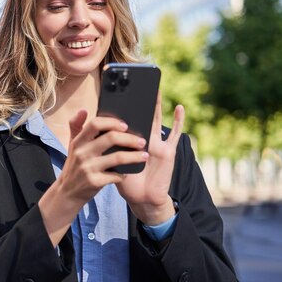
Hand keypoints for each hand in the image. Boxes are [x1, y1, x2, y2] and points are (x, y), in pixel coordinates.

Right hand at [38, 109, 148, 245]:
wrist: (67, 192)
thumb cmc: (74, 166)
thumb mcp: (72, 146)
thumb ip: (77, 127)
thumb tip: (83, 110)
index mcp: (78, 141)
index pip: (95, 124)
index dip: (112, 122)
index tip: (125, 125)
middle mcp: (82, 153)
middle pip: (110, 138)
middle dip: (130, 138)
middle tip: (142, 141)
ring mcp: (88, 168)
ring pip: (117, 158)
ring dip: (134, 156)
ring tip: (144, 155)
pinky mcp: (94, 182)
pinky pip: (116, 176)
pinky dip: (124, 174)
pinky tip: (129, 173)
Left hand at [117, 93, 184, 224]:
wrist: (142, 200)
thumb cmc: (126, 182)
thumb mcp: (114, 162)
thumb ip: (110, 147)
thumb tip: (102, 129)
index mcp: (128, 141)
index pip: (123, 120)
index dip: (120, 107)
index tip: (113, 90)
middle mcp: (142, 139)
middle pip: (139, 115)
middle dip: (136, 100)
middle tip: (133, 81)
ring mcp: (156, 143)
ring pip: (155, 120)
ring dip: (155, 104)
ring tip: (154, 87)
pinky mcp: (168, 151)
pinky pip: (174, 134)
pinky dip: (179, 121)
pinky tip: (180, 107)